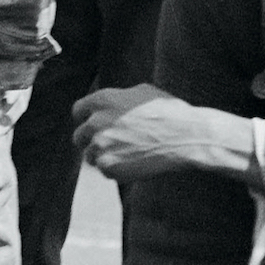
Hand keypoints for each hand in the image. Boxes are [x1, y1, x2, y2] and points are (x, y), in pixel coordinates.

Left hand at [75, 84, 257, 182]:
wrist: (186, 137)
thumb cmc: (170, 113)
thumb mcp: (142, 92)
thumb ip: (118, 98)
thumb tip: (108, 104)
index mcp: (103, 100)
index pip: (78, 111)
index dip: (85, 119)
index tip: (91, 126)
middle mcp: (96, 121)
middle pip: (80, 136)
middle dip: (92, 141)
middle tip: (110, 145)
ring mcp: (101, 145)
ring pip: (90, 156)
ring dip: (104, 157)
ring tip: (128, 155)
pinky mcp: (109, 167)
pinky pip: (104, 171)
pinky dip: (116, 170)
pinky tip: (135, 164)